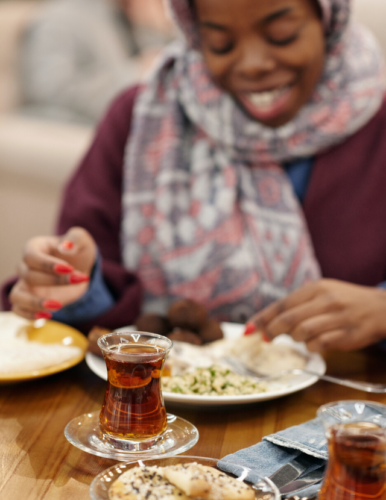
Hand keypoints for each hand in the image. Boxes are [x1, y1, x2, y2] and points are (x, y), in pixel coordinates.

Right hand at [10, 227, 96, 320]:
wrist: (81, 268)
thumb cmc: (78, 251)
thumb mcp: (82, 240)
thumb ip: (75, 239)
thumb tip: (65, 246)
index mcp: (34, 247)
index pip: (31, 256)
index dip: (47, 264)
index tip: (69, 268)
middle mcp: (26, 266)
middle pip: (29, 276)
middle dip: (54, 281)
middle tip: (77, 280)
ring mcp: (26, 285)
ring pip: (16, 296)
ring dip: (34, 303)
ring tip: (57, 305)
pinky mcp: (30, 300)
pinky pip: (19, 310)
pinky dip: (29, 315)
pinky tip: (48, 316)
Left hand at [249, 279, 385, 351]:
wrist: (380, 308)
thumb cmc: (344, 302)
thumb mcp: (322, 294)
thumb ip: (298, 306)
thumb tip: (267, 322)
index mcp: (316, 288)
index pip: (282, 304)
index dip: (263, 318)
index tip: (249, 329)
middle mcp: (326, 300)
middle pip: (288, 318)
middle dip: (272, 330)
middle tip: (267, 338)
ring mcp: (337, 317)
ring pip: (302, 332)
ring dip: (295, 339)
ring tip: (300, 338)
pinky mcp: (347, 334)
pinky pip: (320, 344)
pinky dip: (312, 347)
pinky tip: (316, 344)